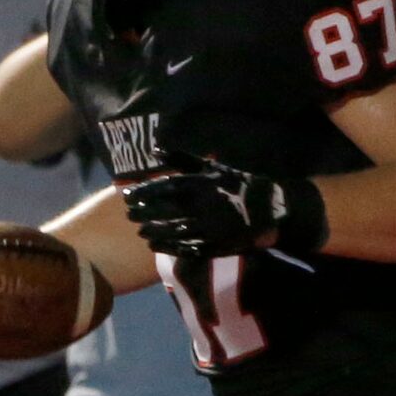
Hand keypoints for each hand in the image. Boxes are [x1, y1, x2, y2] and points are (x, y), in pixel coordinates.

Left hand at [121, 151, 288, 258]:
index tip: (128, 195)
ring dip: (152, 231)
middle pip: (164, 210)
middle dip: (143, 213)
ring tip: (140, 231)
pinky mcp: (212, 244)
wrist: (266, 210)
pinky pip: (184, 247)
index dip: (143, 193)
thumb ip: (182, 158)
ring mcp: (206, 228)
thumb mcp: (212, 167)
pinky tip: (154, 245)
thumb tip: (155, 148)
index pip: (164, 188)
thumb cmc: (235, 184)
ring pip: (171, 230)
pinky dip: (166, 247)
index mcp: (200, 185)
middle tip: (129, 214)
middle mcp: (201, 206)